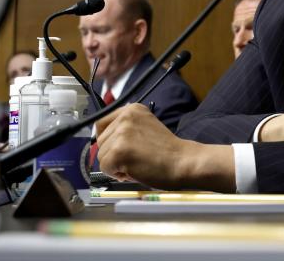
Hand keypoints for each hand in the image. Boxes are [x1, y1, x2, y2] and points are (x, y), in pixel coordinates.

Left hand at [95, 104, 234, 191]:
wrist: (183, 162)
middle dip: (112, 154)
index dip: (107, 140)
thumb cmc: (168, 152)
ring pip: (101, 155)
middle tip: (133, 159)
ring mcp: (121, 133)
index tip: (118, 148)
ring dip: (115, 165)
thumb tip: (103, 142)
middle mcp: (125, 116)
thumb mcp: (145, 127)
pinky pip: (105, 168)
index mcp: (131, 109)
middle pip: (100, 140)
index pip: (101, 123)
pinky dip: (116, 174)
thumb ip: (125, 129)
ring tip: (135, 164)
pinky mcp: (119, 150)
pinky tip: (133, 170)